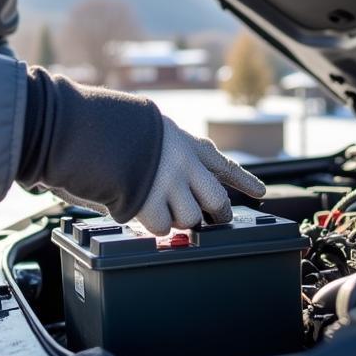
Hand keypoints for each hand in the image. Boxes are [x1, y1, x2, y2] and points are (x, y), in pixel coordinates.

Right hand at [134, 117, 265, 233]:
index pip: (223, 164)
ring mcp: (169, 183)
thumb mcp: (157, 129)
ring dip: (178, 218)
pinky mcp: (151, 201)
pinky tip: (144, 213)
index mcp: (187, 144)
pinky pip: (162, 226)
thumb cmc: (122, 130)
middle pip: (216, 200)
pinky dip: (154, 224)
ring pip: (190, 217)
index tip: (259, 191)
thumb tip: (200, 168)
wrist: (95, 129)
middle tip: (214, 221)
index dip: (243, 180)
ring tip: (162, 209)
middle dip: (218, 214)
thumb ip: (176, 150)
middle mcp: (185, 163)